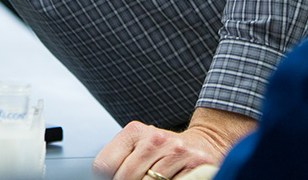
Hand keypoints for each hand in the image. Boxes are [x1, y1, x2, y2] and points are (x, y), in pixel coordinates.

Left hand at [92, 108, 253, 179]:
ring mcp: (176, 151)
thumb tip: (104, 179)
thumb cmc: (164, 151)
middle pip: (125, 177)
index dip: (106, 179)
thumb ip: (120, 162)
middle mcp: (155, 138)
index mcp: (134, 131)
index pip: (104, 165)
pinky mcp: (195, 164)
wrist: (203, 144)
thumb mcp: (139, 148)